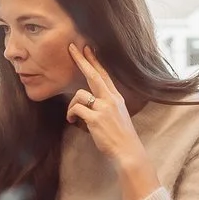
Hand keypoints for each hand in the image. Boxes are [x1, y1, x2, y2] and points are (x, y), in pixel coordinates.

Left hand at [66, 43, 158, 199]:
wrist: (128, 151)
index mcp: (116, 98)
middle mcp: (111, 99)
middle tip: (71, 48)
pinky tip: (72, 121)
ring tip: (72, 116)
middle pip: (93, 75)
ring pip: (79, 95)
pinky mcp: (96, 118)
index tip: (87, 49)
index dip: (95, 61)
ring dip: (71, 105)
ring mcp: (104, 108)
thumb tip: (89, 103)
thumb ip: (105, 106)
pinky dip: (71, 115)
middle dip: (81, 60)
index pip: (104, 74)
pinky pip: (76, 109)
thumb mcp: (117, 116)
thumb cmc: (121, 137)